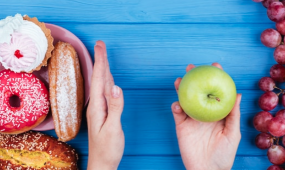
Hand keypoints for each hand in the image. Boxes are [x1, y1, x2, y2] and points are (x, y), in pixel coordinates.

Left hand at [87, 41, 124, 169]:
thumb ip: (115, 107)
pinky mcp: (104, 113)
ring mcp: (99, 109)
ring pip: (102, 84)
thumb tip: (116, 87)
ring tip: (103, 57)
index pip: (100, 79)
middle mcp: (96, 105)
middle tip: (100, 45)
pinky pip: (105, 92)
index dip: (101, 61)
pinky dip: (107, 81)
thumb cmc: (108, 149)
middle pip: (99, 78)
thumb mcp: (113, 128)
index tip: (100, 46)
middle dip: (101, 60)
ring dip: (103, 69)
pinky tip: (108, 80)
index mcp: (98, 107)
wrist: (102, 163)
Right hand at [171, 63, 241, 169]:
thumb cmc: (224, 154)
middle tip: (192, 67)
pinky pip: (177, 113)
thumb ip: (233, 115)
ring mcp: (192, 118)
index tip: (215, 66)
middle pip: (198, 91)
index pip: (216, 91)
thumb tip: (238, 94)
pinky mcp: (181, 126)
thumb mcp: (233, 133)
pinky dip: (176, 106)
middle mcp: (204, 112)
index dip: (215, 78)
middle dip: (194, 78)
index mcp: (217, 112)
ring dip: (180, 88)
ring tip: (179, 80)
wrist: (208, 169)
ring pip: (185, 99)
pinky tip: (178, 104)